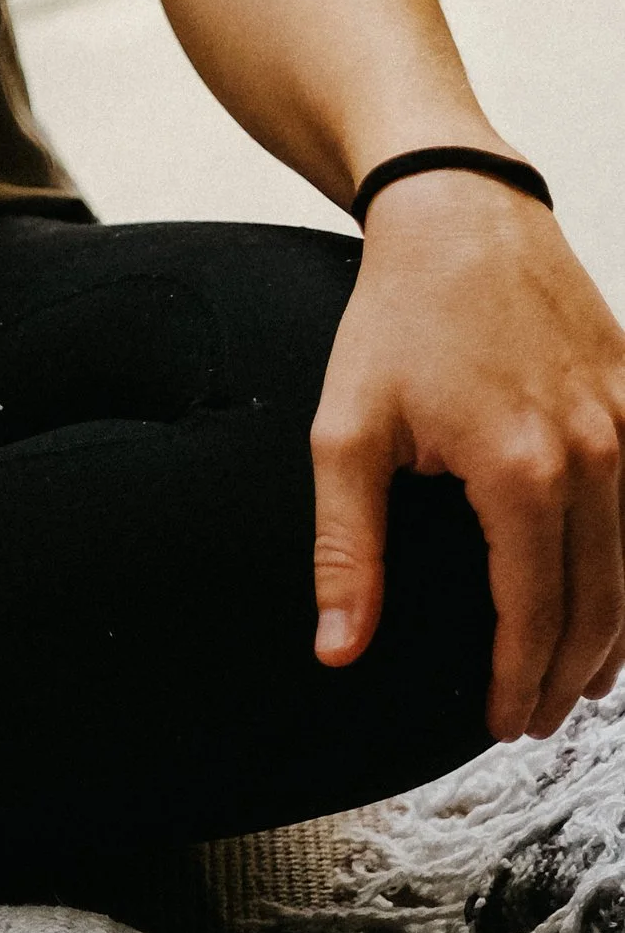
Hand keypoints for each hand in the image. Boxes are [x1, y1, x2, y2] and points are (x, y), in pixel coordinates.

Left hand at [311, 174, 624, 742]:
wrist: (457, 211)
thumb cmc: (398, 315)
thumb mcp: (349, 430)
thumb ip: (346, 549)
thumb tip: (335, 648)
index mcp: (522, 471)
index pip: (536, 613)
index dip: (520, 680)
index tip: (501, 721)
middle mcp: (596, 453)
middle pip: (601, 603)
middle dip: (571, 675)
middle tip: (539, 717)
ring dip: (615, 632)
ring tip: (580, 680)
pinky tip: (614, 597)